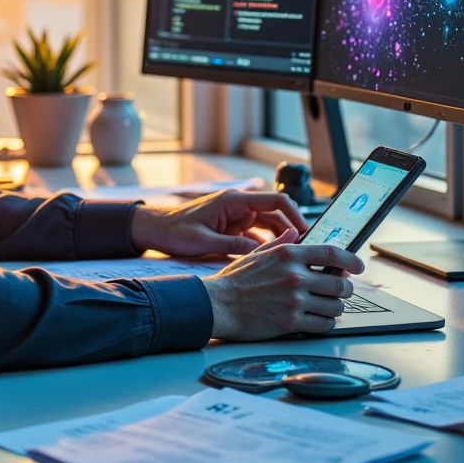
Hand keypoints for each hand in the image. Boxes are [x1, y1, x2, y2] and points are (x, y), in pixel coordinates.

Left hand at [130, 187, 306, 259]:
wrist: (157, 230)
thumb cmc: (176, 231)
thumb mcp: (204, 241)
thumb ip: (233, 247)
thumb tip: (260, 255)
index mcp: (234, 201)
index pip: (275, 201)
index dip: (294, 214)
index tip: (306, 231)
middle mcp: (239, 206)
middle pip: (276, 214)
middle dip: (291, 230)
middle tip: (305, 250)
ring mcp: (237, 216)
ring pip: (269, 225)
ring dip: (281, 239)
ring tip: (294, 258)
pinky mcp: (233, 228)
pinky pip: (257, 235)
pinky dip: (266, 246)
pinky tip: (274, 261)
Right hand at [202, 235, 364, 340]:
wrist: (218, 304)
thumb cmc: (235, 280)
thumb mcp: (257, 253)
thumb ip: (280, 243)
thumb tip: (296, 232)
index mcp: (288, 255)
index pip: (332, 254)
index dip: (352, 260)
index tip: (359, 266)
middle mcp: (295, 276)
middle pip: (340, 284)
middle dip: (345, 289)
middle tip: (342, 291)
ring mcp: (294, 300)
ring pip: (335, 306)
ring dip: (336, 308)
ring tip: (328, 307)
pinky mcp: (291, 322)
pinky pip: (323, 324)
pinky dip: (326, 323)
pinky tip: (319, 320)